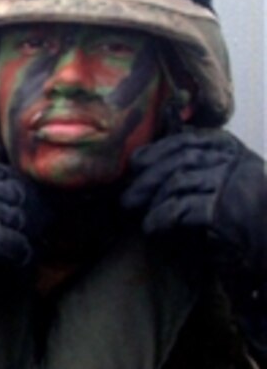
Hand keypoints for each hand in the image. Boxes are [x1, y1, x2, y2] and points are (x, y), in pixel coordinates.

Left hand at [123, 131, 266, 354]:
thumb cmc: (242, 212)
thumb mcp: (221, 179)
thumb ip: (194, 168)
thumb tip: (144, 167)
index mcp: (231, 149)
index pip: (187, 140)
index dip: (156, 151)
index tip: (136, 164)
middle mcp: (233, 160)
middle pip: (178, 160)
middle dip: (147, 178)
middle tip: (127, 198)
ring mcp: (231, 182)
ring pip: (177, 181)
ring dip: (152, 200)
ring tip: (138, 215)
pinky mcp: (226, 209)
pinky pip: (181, 209)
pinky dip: (160, 218)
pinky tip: (151, 227)